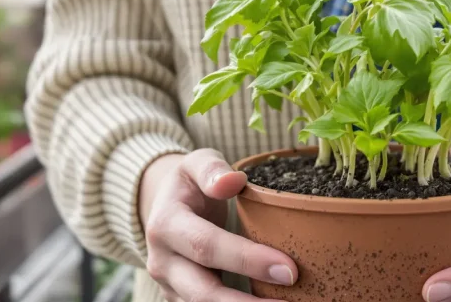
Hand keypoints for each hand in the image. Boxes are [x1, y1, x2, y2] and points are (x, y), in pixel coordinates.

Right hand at [139, 149, 297, 301]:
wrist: (165, 206)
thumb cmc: (191, 183)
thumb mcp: (197, 163)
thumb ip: (212, 169)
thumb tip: (233, 181)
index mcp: (166, 224)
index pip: (207, 246)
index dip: (247, 260)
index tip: (288, 269)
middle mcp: (162, 261)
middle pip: (203, 291)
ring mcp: (170, 285)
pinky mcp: (181, 298)